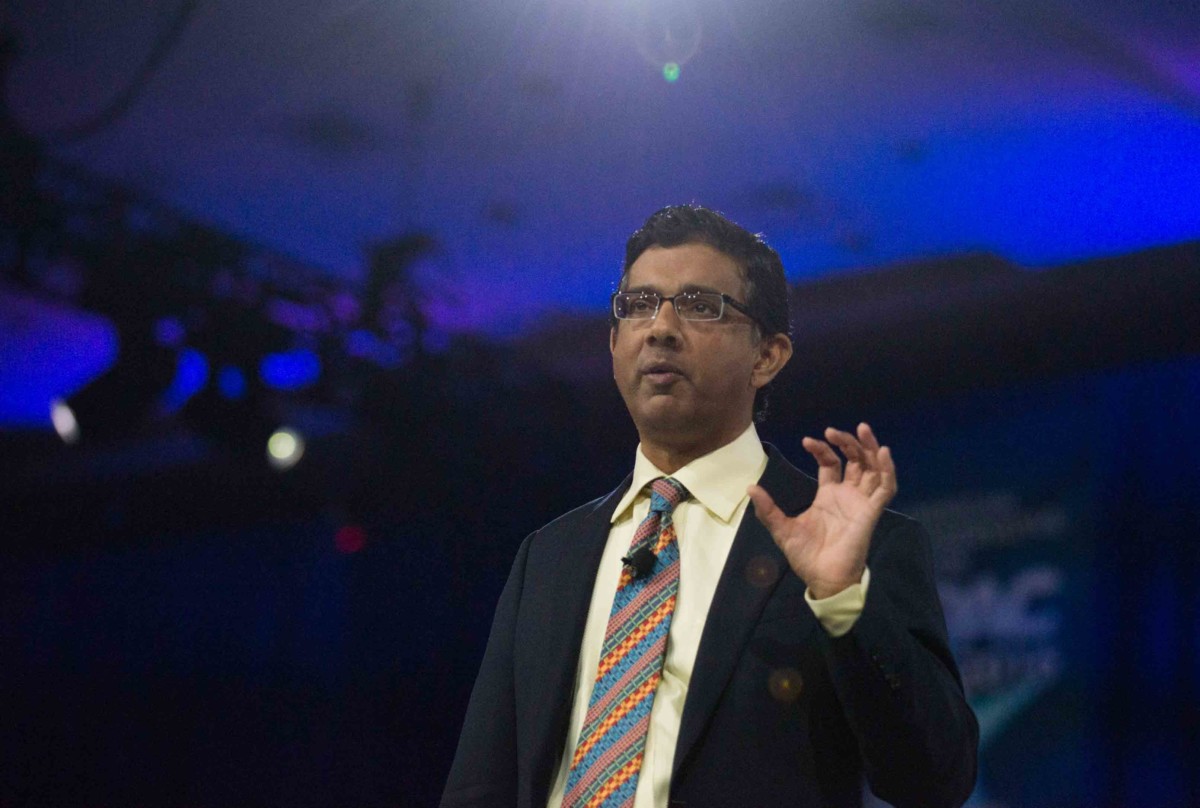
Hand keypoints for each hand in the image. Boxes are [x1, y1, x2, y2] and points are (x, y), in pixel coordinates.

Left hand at [747, 423, 897, 598]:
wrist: (822, 579)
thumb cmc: (805, 556)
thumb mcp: (782, 529)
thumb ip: (768, 509)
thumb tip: (749, 487)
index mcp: (828, 495)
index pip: (830, 463)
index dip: (822, 449)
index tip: (807, 440)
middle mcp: (847, 494)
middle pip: (854, 459)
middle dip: (847, 442)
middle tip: (833, 430)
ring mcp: (861, 502)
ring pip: (872, 468)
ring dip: (870, 447)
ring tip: (863, 429)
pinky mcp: (871, 512)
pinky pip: (885, 488)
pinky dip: (887, 470)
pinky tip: (882, 453)